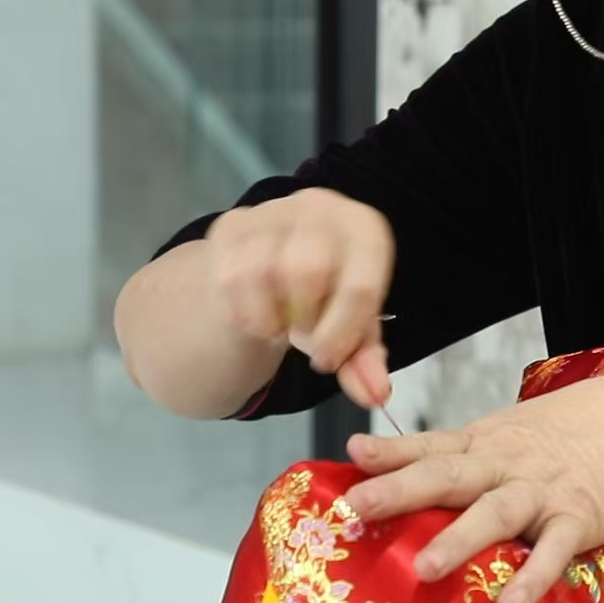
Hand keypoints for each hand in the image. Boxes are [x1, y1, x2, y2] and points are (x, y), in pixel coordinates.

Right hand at [205, 187, 394, 407]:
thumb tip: (375, 394)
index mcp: (364, 230)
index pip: (360, 286)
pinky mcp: (233, 224)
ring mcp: (274, 210)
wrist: (277, 262)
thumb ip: (364, 360)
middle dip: (304, 321)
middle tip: (303, 337)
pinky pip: (229, 276)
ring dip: (269, 316)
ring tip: (280, 324)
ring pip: (261, 272)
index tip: (327, 361)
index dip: (343, 336)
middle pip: (307, 272)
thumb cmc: (328, 295)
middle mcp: (321, 207)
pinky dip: (241, 311)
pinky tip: (256, 314)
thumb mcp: (352, 325)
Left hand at [338, 372, 603, 602]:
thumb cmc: (568, 432)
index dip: (391, 454)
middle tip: (360, 506)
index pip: (430, 446)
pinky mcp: (579, 517)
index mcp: (484, 443)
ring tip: (424, 567)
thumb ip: (458, 453)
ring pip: (495, 513)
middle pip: (448, 475)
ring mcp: (542, 490)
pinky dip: (532, 576)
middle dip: (401, 490)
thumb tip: (395, 467)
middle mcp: (506, 464)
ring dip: (459, 539)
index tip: (351, 458)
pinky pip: (553, 550)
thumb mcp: (507, 432)